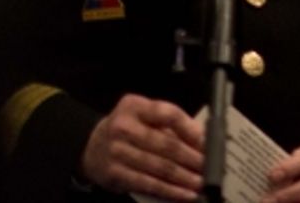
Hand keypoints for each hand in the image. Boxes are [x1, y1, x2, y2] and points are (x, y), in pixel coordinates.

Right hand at [80, 93, 204, 200]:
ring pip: (159, 167)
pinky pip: (148, 184)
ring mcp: (117, 152)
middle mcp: (124, 127)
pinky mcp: (115, 173)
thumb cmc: (127, 129)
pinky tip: (184, 193)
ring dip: (184, 177)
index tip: (207, 142)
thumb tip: (201, 139)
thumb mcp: (144, 115)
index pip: (169, 114)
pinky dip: (169, 190)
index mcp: (135, 106)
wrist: (92, 147)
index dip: (191, 130)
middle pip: (166, 144)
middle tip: (208, 166)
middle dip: (191, 158)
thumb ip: (170, 123)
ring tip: (200, 182)